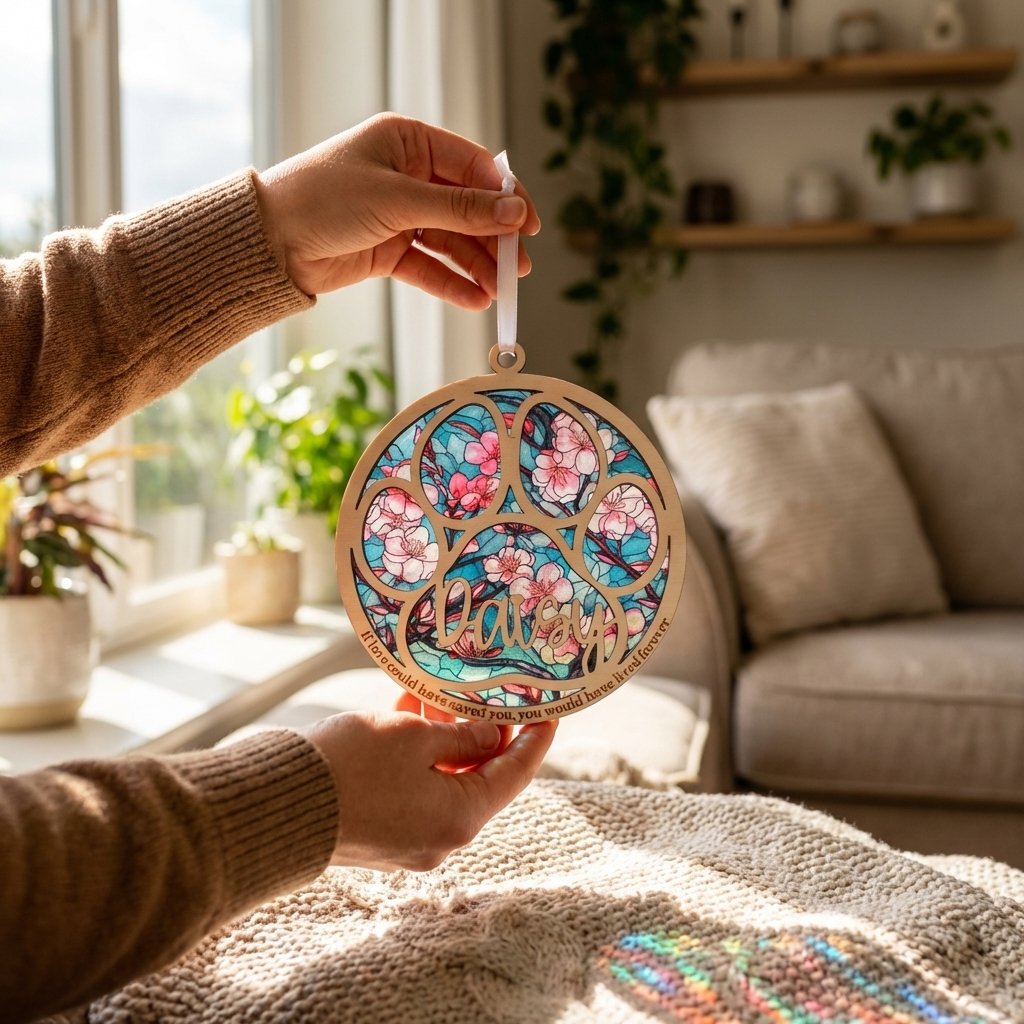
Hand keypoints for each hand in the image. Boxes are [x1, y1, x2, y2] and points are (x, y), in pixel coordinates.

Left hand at [254, 113, 540, 307]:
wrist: (269, 243)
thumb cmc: (323, 200)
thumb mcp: (397, 200)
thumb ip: (459, 210)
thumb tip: (513, 212)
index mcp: (408, 142)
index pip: (472, 167)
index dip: (504, 197)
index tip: (527, 225)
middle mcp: (407, 176)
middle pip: (466, 208)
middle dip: (494, 239)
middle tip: (518, 267)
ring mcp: (399, 214)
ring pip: (451, 241)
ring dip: (476, 265)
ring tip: (499, 290)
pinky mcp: (388, 250)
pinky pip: (430, 266)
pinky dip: (451, 282)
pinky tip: (474, 298)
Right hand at [302, 710, 555, 870]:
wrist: (276, 805)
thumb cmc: (352, 768)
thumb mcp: (414, 737)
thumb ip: (461, 735)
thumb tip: (489, 736)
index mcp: (460, 819)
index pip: (515, 775)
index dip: (534, 740)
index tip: (550, 712)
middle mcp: (440, 837)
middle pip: (479, 777)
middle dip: (481, 730)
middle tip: (487, 690)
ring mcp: (408, 838)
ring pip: (442, 778)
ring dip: (443, 735)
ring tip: (438, 691)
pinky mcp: (379, 830)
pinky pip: (412, 786)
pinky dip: (414, 752)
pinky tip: (405, 710)